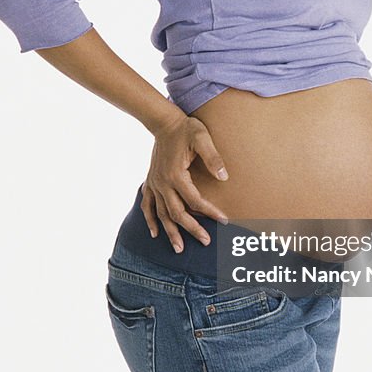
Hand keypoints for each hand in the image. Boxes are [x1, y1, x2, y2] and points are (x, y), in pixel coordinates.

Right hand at [140, 114, 229, 251]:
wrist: (164, 122)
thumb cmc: (186, 129)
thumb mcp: (202, 137)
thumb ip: (213, 157)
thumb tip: (223, 176)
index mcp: (176, 175)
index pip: (195, 201)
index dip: (211, 212)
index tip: (224, 220)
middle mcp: (163, 183)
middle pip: (178, 213)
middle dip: (192, 229)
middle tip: (205, 241)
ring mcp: (155, 184)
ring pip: (161, 214)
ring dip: (170, 232)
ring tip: (179, 248)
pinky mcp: (151, 181)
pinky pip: (147, 205)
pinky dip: (150, 220)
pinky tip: (155, 233)